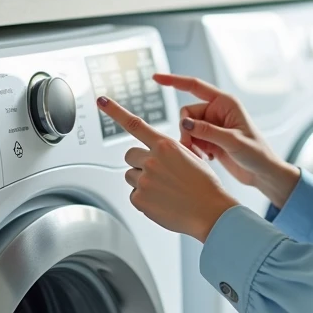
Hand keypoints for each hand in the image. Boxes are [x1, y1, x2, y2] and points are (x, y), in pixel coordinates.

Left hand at [97, 95, 238, 241]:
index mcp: (165, 145)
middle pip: (130, 155)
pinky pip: (134, 195)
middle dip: (139, 162)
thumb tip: (155, 153)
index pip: (134, 124)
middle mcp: (152, 160)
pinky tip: (162, 202)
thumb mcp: (191, 157)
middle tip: (157, 174)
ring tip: (164, 190)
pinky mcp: (139, 199)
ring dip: (142, 181)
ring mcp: (144, 180)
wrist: (210, 212)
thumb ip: (168, 151)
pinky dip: (145, 199)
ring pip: (131, 176)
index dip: (115, 111)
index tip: (102, 101)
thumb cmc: (205, 186)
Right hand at [153, 72, 300, 208]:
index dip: (174, 81)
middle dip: (186, 131)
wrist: (263, 174)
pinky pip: (191, 140)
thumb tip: (184, 123)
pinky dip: (194, 149)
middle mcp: (217, 111)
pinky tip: (208, 158)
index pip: (195, 86)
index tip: (156, 78)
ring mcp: (212, 126)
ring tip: (205, 155)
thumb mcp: (233, 141)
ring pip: (186, 129)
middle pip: (186, 114)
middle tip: (195, 148)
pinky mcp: (210, 139)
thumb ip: (207, 131)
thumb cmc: (257, 153)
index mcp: (225, 103)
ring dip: (191, 143)